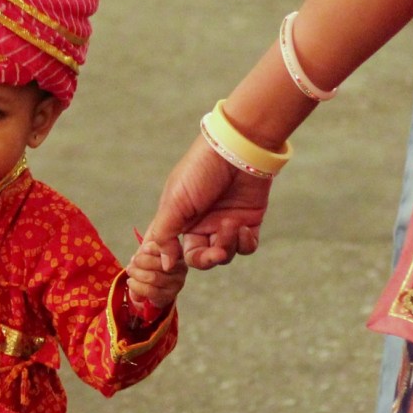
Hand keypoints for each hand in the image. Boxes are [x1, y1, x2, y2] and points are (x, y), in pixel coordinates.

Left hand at [126, 238, 187, 310]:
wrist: (154, 282)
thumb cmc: (151, 260)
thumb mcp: (151, 247)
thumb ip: (150, 243)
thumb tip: (146, 248)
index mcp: (178, 252)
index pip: (167, 249)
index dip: (153, 248)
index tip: (143, 249)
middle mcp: (181, 268)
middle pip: (158, 264)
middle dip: (141, 261)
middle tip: (133, 261)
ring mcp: (177, 283)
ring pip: (153, 277)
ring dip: (137, 273)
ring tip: (130, 270)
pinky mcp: (169, 295)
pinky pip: (150, 291)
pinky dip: (137, 286)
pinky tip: (131, 282)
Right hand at [142, 135, 270, 271]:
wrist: (237, 148)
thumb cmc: (200, 170)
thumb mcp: (174, 202)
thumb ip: (164, 235)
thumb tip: (165, 264)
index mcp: (181, 220)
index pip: (174, 251)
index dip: (176, 260)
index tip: (178, 262)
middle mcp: (202, 225)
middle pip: (201, 259)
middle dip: (208, 259)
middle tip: (216, 253)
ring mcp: (225, 225)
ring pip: (225, 255)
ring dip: (228, 245)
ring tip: (231, 223)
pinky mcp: (248, 223)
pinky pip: (246, 248)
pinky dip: (244, 244)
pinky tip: (242, 228)